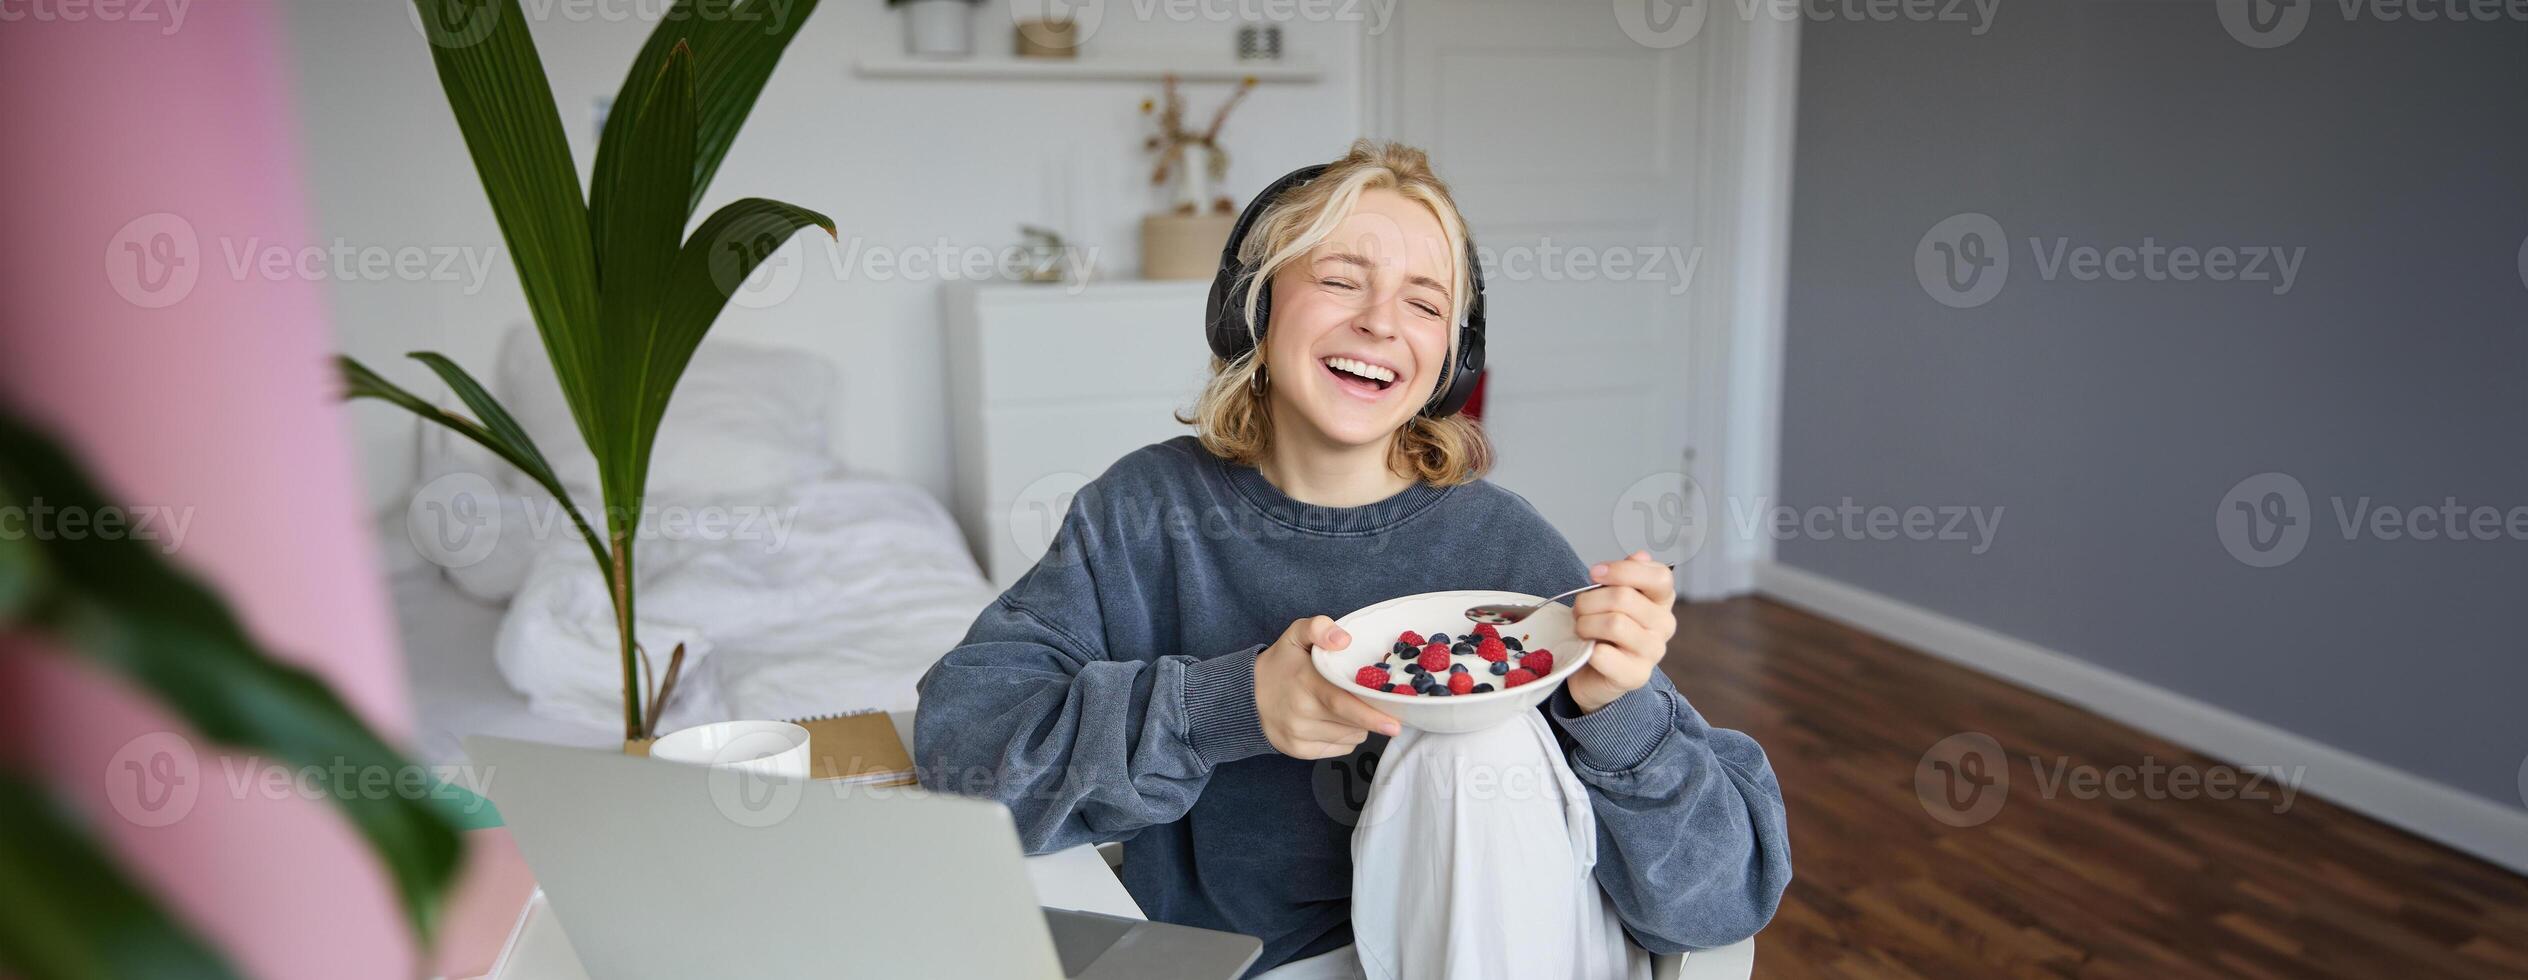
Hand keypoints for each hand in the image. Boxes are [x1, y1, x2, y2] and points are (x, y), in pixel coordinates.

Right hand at [1254, 616, 1401, 758]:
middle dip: (1370, 715)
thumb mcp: (1296, 634)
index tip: (1394, 723)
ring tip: (1346, 707)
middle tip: (1375, 701)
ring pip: (1350, 737)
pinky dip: (1345, 737)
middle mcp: (1301, 714)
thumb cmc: (1281, 663)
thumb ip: (1318, 627)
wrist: (1246, 695)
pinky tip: (1335, 721)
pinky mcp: (1298, 751)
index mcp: (1305, 683)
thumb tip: (1344, 639)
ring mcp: (1298, 736)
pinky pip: (1339, 749)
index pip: (1342, 704)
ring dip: (1358, 725)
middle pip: (1352, 723)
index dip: (1370, 715)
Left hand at [1564, 551, 1677, 714]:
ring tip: (1580, 628)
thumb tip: (1640, 555)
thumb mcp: (1612, 597)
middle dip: (1590, 600)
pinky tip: (1588, 650)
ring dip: (1586, 623)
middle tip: (1578, 609)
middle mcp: (1664, 625)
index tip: (1594, 573)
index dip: (1623, 570)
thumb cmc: (1603, 630)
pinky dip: (1589, 649)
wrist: (1594, 673)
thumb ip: (1625, 576)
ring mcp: (1653, 652)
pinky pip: (1605, 655)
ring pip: (1614, 624)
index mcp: (1661, 601)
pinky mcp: (1636, 675)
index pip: (1659, 576)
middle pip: (1625, 598)